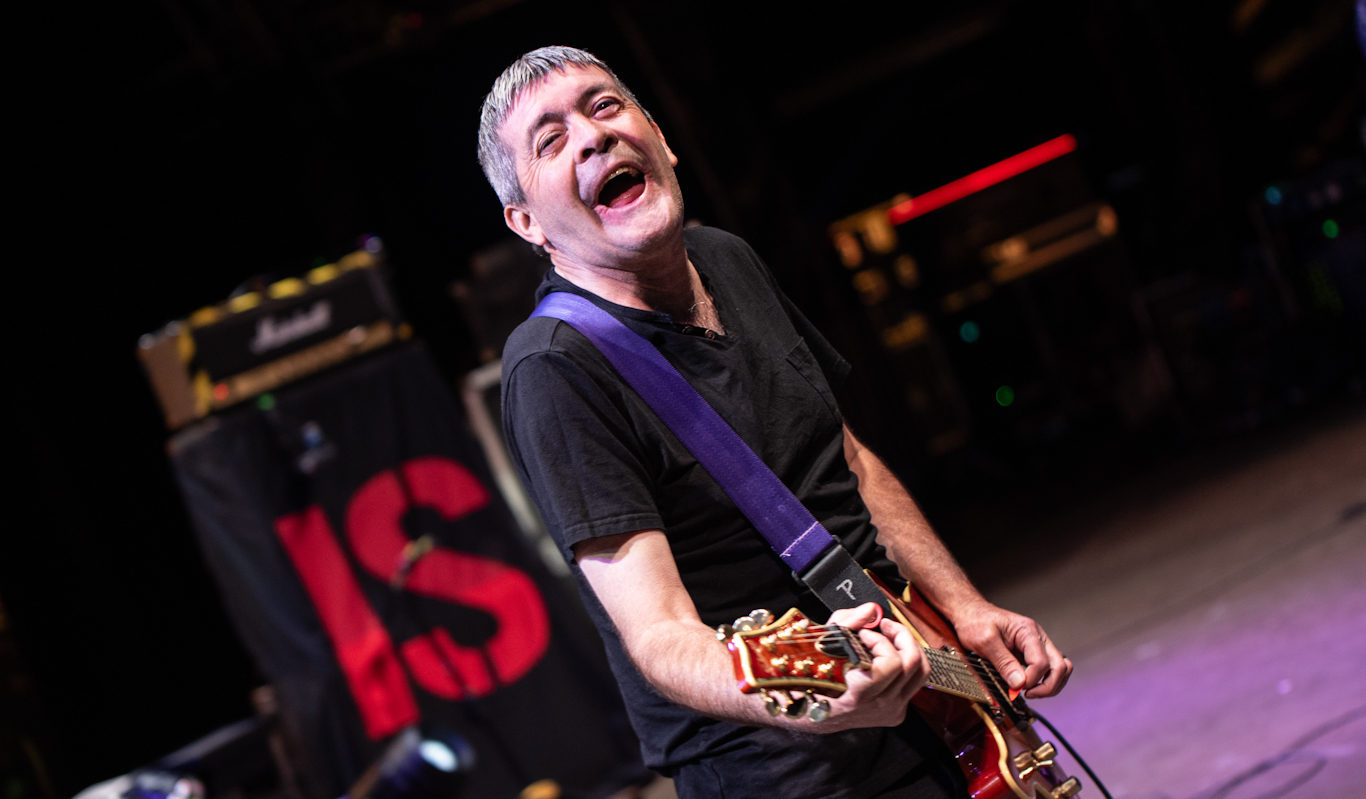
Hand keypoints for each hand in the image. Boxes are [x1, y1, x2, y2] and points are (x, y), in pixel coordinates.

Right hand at [813, 603, 928, 730]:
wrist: (815, 714)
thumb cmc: (816, 678)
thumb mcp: (824, 644)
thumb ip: (847, 622)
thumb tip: (871, 610)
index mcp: (860, 694)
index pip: (890, 663)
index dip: (879, 640)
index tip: (863, 634)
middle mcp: (880, 705)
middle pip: (912, 664)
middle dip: (902, 635)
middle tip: (886, 625)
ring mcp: (892, 711)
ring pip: (921, 672)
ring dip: (909, 647)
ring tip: (893, 635)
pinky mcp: (898, 712)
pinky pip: (915, 683)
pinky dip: (907, 663)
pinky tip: (892, 654)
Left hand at [950, 601, 1071, 698]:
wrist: (970, 612)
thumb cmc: (976, 621)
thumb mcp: (984, 641)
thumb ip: (1003, 662)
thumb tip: (1019, 684)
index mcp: (1028, 631)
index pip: (1041, 662)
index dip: (1031, 680)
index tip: (1015, 689)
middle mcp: (1038, 637)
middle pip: (1060, 667)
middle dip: (1047, 687)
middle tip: (1027, 695)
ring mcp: (1038, 645)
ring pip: (1060, 669)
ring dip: (1050, 685)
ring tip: (1030, 692)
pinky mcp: (1033, 653)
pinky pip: (1050, 669)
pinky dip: (1045, 681)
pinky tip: (1028, 686)